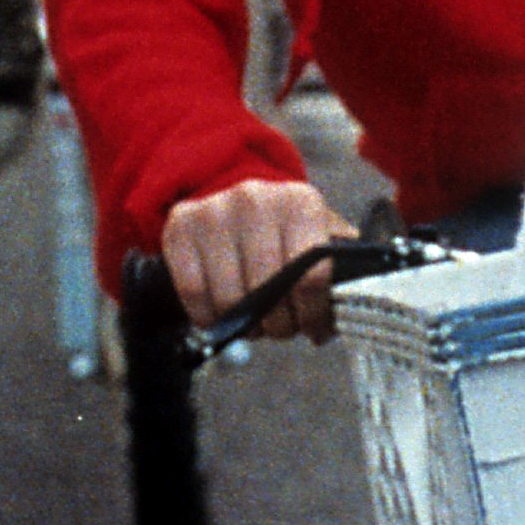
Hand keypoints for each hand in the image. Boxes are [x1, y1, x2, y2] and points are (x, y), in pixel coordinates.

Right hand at [161, 178, 354, 340]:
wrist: (236, 207)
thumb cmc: (286, 236)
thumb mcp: (320, 242)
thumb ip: (341, 276)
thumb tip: (344, 314)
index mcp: (300, 202)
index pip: (312, 275)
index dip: (312, 313)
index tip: (311, 326)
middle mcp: (255, 198)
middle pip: (269, 291)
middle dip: (278, 323)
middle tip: (280, 325)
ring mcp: (214, 210)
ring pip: (230, 298)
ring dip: (244, 323)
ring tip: (254, 317)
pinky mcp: (180, 225)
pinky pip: (193, 292)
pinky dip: (208, 316)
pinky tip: (221, 311)